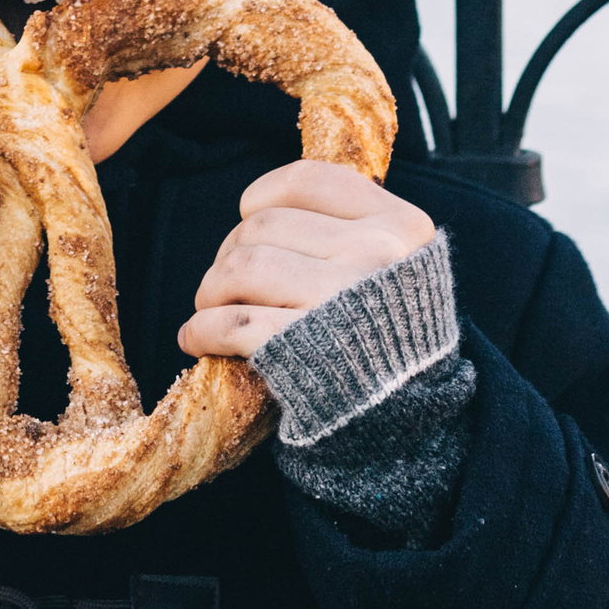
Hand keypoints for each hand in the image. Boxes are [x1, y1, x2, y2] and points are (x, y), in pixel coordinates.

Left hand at [178, 161, 435, 358]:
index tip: (249, 216)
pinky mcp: (304, 349)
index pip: (308, 180)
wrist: (413, 427)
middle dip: (229, 252)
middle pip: (262, 226)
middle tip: (226, 283)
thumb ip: (356, 229)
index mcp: (402, 228)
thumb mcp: (403, 270)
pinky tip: (196, 338)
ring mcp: (340, 302)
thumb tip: (268, 202)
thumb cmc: (395, 344)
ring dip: (210, 289)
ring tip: (209, 308)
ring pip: (240, 266)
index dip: (262, 196)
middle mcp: (376, 257)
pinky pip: (230, 323)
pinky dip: (201, 329)